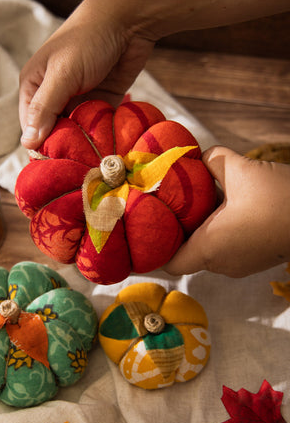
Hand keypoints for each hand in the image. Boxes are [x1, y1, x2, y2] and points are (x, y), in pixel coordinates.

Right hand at [19, 0, 153, 149]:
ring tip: (92, 161)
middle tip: (76, 166)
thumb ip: (45, 108)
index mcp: (34, 87)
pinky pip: (96, 129)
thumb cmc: (88, 39)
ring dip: (83, 145)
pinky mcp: (101, 105)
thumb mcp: (62, 74)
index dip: (40, 147)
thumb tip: (28, 143)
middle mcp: (54, 97)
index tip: (54, 164)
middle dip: (63, 148)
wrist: (128, 21)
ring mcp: (78, 102)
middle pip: (53, 133)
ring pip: (76, 134)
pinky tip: (106, 150)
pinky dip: (100, 138)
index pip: (30, 128)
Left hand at [164, 146, 289, 277]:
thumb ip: (212, 160)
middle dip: (179, 231)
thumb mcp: (241, 170)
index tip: (147, 232)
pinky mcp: (255, 260)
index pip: (168, 263)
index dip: (153, 250)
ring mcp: (240, 265)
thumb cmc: (281, 198)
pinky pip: (227, 250)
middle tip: (170, 208)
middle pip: (187, 253)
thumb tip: (198, 157)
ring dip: (202, 230)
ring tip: (199, 204)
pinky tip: (226, 209)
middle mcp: (221, 264)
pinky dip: (220, 233)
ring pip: (208, 251)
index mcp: (209, 248)